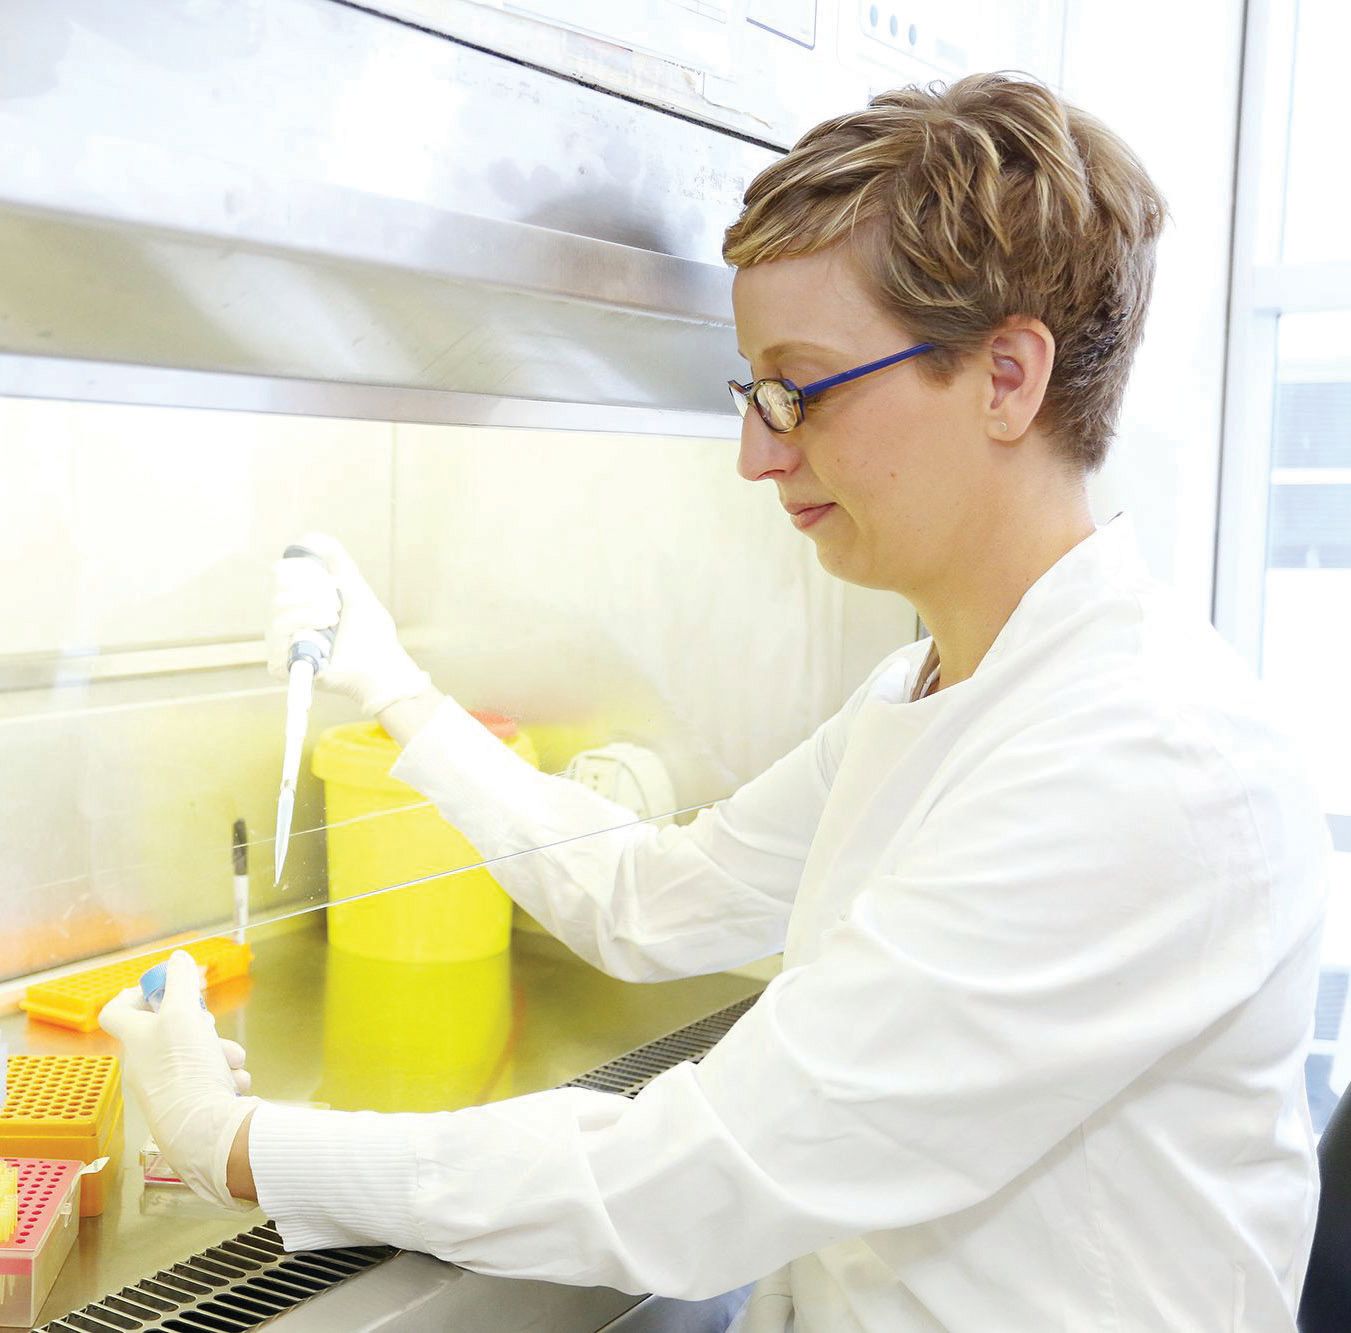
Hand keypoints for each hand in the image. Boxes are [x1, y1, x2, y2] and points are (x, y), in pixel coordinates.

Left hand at [99, 951, 258, 1208]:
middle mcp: (144, 1067)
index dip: (135, 994)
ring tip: (233, 1061)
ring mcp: (165, 1090)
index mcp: (135, 1042)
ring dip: (220, 1053)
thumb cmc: (186, 1069)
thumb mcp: (184, 1014)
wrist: (204, 1130)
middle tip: (210, 1027)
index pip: (116, 1012)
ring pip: (195, 1057)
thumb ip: (181, 982)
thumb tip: (178, 957)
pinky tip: (234, 1083)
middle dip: (200, 1026)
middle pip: (168, 1032)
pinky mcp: (188, 1109)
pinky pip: (209, 1082)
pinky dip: (225, 1078)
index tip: (162, 988)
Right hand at [265, 532, 429, 717]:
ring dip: (308, 609)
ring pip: (276, 612)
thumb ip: (337, 562)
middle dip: (308, 593)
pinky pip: (276, 637)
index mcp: (300, 609)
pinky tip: (323, 634)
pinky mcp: (282, 667)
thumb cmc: (372, 634)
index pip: (281, 581)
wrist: (382, 666)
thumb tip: (312, 537)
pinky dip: (301, 627)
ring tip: (332, 619)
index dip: (299, 574)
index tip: (326, 581)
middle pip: (277, 595)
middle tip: (335, 606)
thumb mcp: (355, 589)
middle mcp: (288, 628)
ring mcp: (284, 647)